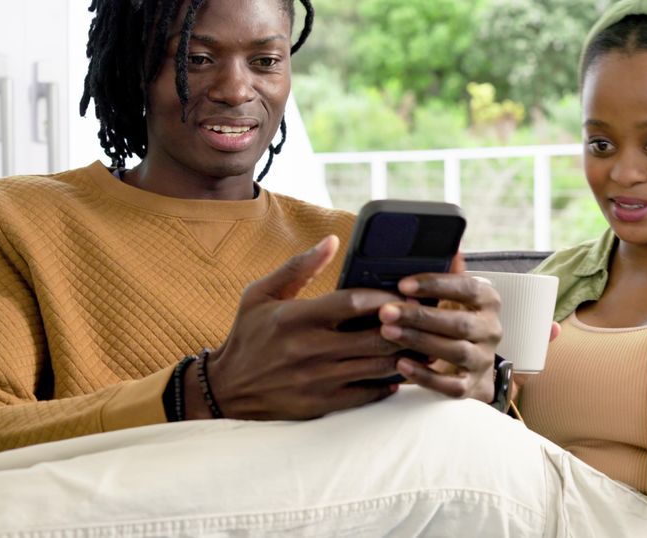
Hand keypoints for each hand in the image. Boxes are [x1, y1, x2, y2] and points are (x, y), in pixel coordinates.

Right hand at [191, 236, 407, 420]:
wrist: (225, 389)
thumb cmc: (248, 335)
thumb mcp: (262, 294)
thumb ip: (299, 267)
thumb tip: (333, 241)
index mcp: (295, 318)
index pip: (352, 303)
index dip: (383, 297)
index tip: (402, 293)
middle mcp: (308, 350)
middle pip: (373, 337)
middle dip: (403, 326)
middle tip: (421, 318)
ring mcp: (316, 380)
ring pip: (376, 367)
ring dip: (403, 354)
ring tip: (421, 343)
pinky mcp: (320, 405)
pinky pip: (367, 394)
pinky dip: (388, 382)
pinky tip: (399, 370)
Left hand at [375, 253, 502, 401]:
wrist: (472, 369)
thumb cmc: (455, 324)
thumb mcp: (455, 296)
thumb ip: (450, 273)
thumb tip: (450, 246)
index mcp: (488, 302)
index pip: (467, 288)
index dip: (436, 284)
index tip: (404, 284)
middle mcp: (491, 330)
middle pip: (459, 323)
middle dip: (420, 316)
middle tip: (386, 311)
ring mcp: (483, 360)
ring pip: (455, 351)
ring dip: (419, 341)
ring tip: (387, 333)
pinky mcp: (471, 387)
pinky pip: (450, 385)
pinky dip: (425, 376)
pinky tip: (401, 364)